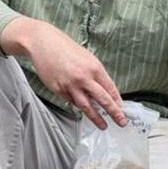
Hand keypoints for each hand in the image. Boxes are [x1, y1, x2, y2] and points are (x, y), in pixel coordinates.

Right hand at [2, 17, 126, 128]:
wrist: (44, 43)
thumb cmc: (67, 49)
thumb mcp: (88, 58)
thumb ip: (97, 74)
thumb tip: (105, 91)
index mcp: (94, 68)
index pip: (110, 89)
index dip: (117, 101)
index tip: (123, 110)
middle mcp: (84, 78)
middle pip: (102, 100)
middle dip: (114, 113)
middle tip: (121, 122)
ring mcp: (70, 85)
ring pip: (86, 106)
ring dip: (96, 118)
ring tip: (103, 125)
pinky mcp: (58, 90)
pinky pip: (71, 102)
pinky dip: (78, 106)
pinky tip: (82, 109)